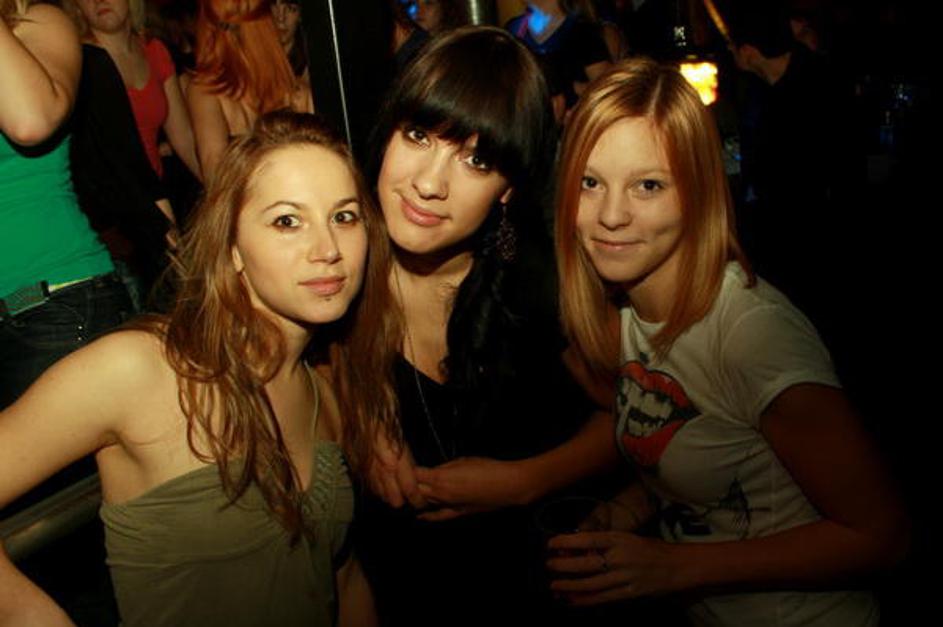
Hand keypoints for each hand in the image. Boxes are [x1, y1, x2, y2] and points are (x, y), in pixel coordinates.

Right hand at [365, 429, 425, 508]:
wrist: (362, 420)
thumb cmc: (386, 428)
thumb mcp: (403, 444)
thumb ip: (408, 465)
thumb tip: (415, 479)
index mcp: (396, 463)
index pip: (410, 491)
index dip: (418, 499)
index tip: (423, 501)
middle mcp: (382, 472)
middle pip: (395, 501)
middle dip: (404, 501)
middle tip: (410, 496)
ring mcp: (369, 473)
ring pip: (382, 497)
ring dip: (391, 496)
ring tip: (397, 489)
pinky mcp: (360, 473)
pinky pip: (372, 489)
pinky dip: (380, 489)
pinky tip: (384, 482)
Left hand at [414, 456, 528, 520]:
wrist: (507, 486)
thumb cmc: (488, 468)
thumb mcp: (462, 460)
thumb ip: (443, 467)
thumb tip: (432, 470)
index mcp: (440, 477)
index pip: (414, 475)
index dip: (407, 470)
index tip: (403, 466)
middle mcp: (440, 493)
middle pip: (415, 490)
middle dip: (408, 484)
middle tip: (403, 479)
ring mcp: (447, 505)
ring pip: (424, 502)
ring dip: (417, 497)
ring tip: (408, 493)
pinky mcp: (457, 513)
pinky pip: (437, 516)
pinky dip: (426, 515)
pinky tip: (418, 515)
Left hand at [546, 531, 681, 603]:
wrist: (677, 565)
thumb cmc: (649, 548)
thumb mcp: (627, 538)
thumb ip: (605, 543)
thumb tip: (578, 549)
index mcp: (619, 539)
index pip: (588, 539)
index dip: (567, 542)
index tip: (550, 543)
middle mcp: (621, 557)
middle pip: (587, 564)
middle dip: (564, 566)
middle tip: (548, 565)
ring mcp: (625, 577)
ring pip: (592, 584)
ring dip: (570, 586)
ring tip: (554, 586)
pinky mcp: (630, 593)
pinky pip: (604, 598)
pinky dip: (586, 600)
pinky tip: (572, 601)